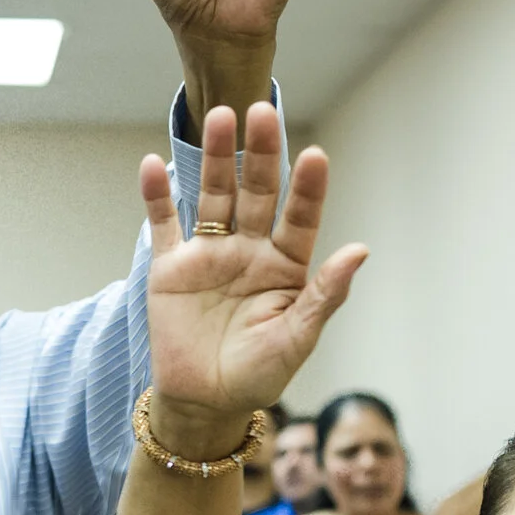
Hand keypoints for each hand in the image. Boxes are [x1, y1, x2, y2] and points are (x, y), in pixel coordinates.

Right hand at [139, 103, 365, 455]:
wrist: (204, 404)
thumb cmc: (258, 375)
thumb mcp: (298, 338)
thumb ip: (325, 293)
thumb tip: (360, 250)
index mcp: (286, 266)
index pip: (300, 216)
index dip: (308, 187)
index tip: (315, 155)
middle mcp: (249, 250)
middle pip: (256, 191)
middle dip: (260, 152)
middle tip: (261, 110)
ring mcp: (208, 254)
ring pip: (212, 195)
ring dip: (215, 157)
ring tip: (219, 117)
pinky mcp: (170, 268)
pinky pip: (162, 224)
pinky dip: (156, 195)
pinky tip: (153, 165)